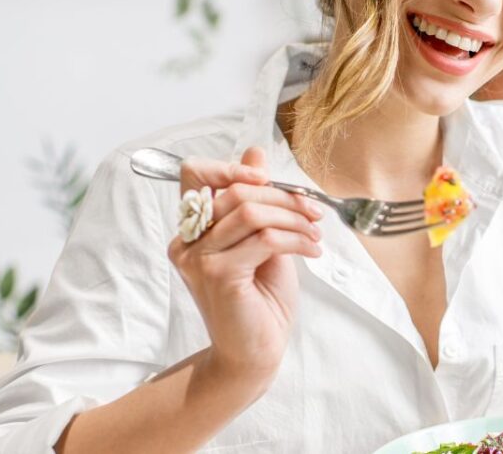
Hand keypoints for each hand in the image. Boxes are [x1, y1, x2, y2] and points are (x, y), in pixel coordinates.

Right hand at [167, 146, 324, 386]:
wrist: (256, 351)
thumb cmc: (260, 298)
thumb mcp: (263, 239)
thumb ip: (256, 200)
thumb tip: (256, 152)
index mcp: (192, 229)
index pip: (194, 174)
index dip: (231, 166)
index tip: (268, 178)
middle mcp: (186, 242)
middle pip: (235, 191)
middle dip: (283, 196)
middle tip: (313, 211)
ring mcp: (198, 259)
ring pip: (250, 212)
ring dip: (294, 217)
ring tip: (315, 233)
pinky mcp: (218, 275)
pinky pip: (263, 239)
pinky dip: (296, 239)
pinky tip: (312, 251)